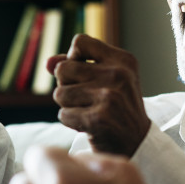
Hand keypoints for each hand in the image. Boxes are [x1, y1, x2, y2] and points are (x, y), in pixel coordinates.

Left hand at [46, 34, 150, 155]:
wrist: (137, 142)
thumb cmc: (115, 106)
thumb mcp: (104, 79)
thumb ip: (74, 66)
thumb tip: (47, 63)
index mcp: (123, 60)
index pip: (80, 42)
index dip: (72, 57)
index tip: (82, 72)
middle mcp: (118, 74)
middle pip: (63, 68)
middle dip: (66, 85)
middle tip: (85, 98)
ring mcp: (109, 96)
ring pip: (59, 93)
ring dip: (67, 106)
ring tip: (87, 111)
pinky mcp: (99, 118)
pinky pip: (63, 114)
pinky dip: (70, 121)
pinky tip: (88, 124)